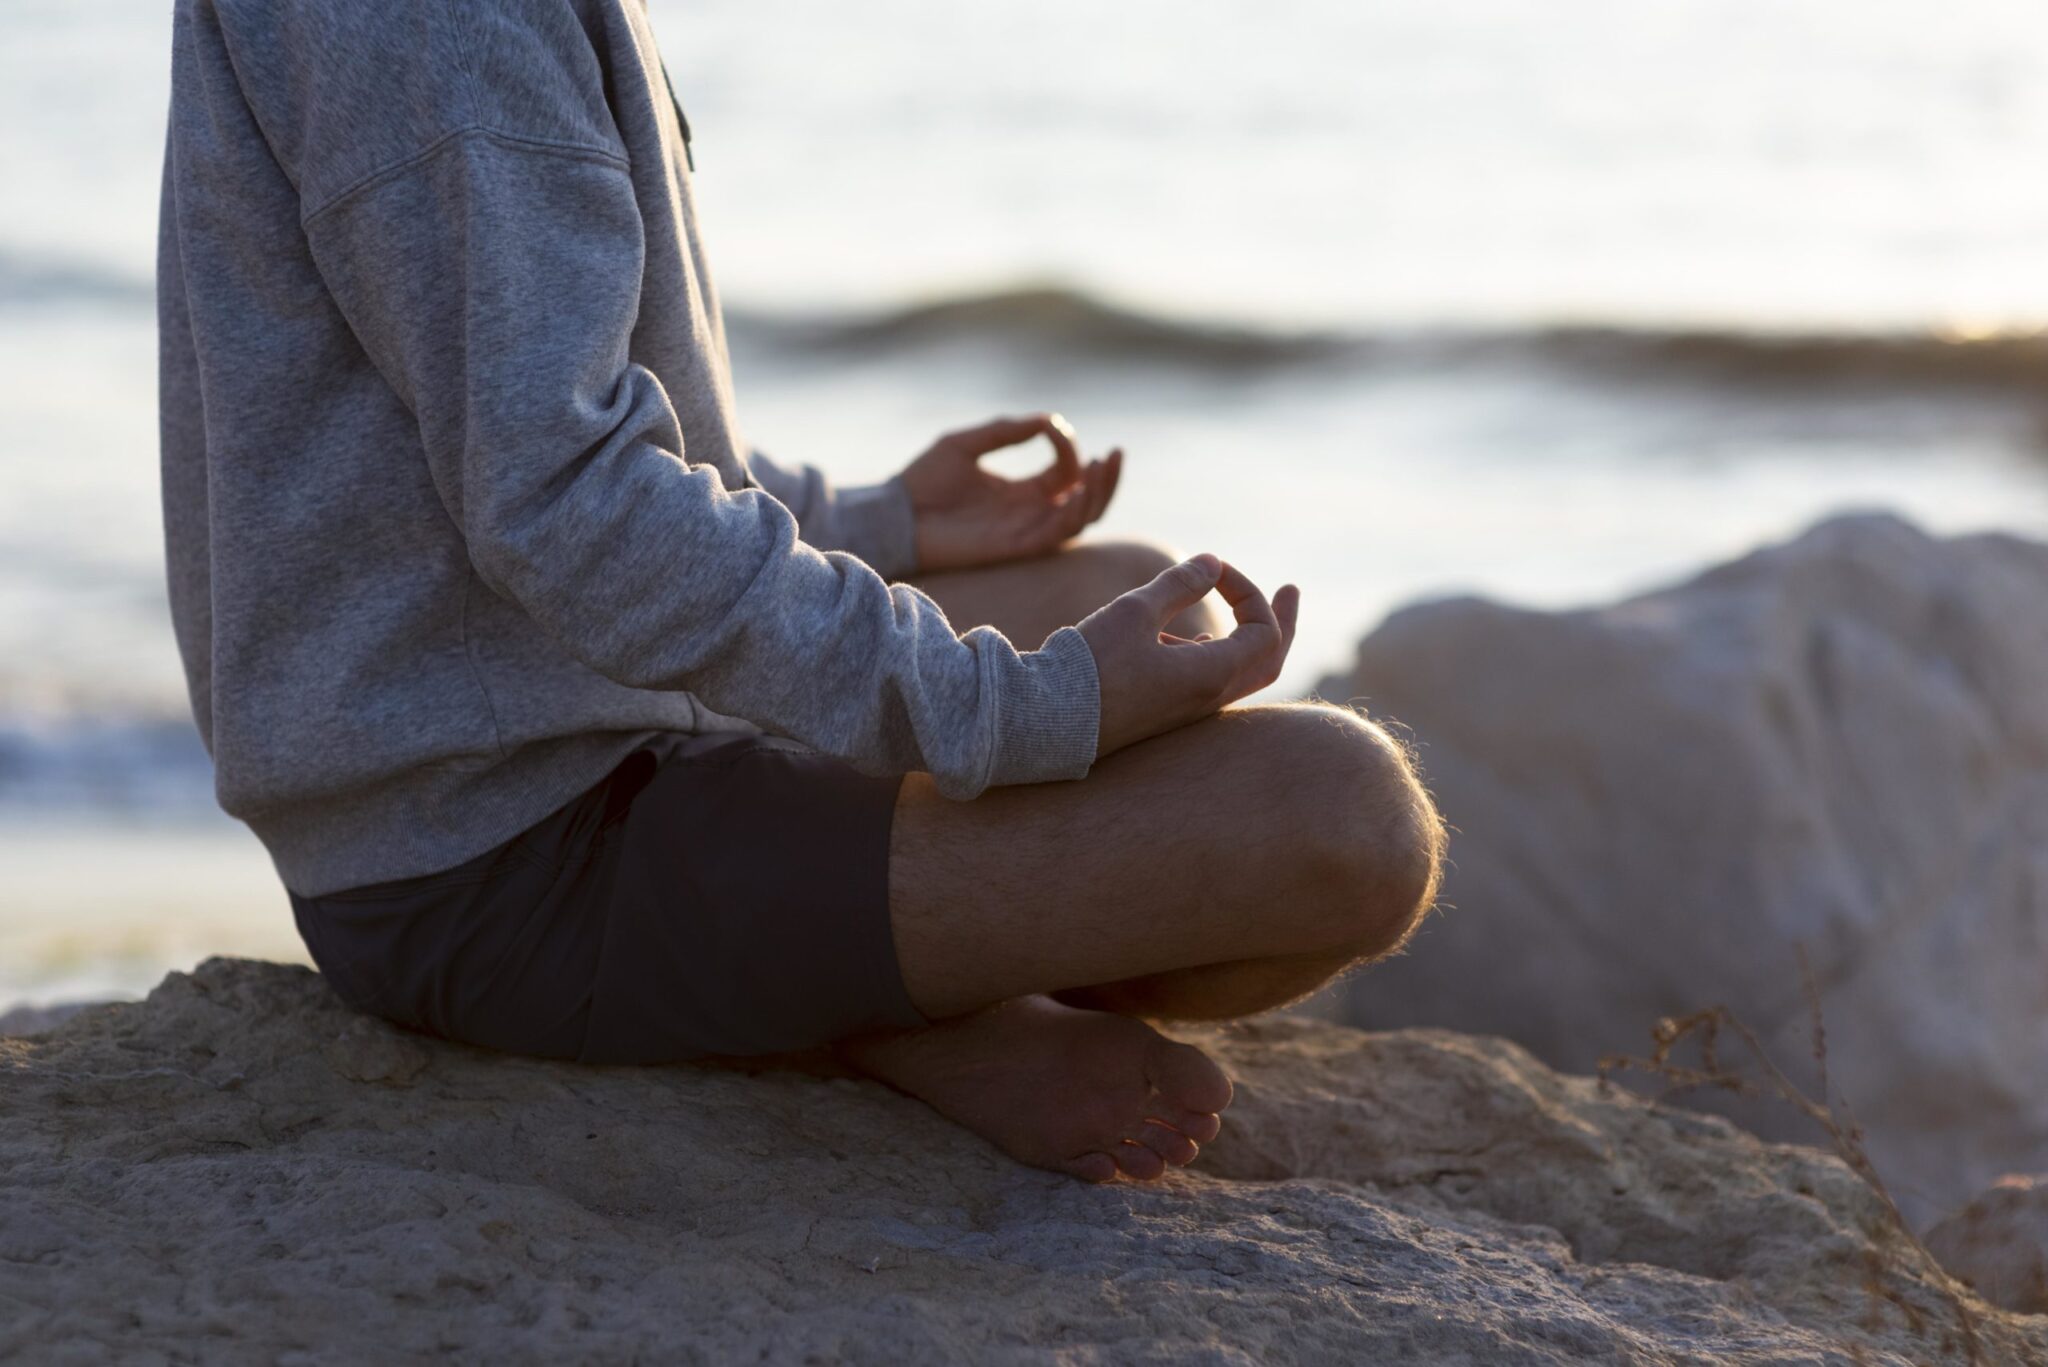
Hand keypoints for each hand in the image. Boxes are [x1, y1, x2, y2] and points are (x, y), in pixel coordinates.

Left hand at [901, 413, 1121, 572]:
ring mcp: (1025, 530)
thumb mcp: (965, 444)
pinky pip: (1059, 533)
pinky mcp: (1017, 545)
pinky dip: (1076, 511)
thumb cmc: (923, 481)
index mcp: (1020, 491)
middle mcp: (1029, 513)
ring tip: (1103, 466)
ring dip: (1099, 493)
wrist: (896, 516)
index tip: (1055, 429)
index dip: (1068, 450)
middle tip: (1118, 452)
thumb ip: (1005, 431)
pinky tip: (1080, 487)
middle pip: (1085, 500)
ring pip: (1081, 518)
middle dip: (1107, 477)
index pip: (1064, 473)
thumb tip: (1048, 420)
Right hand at [1075, 554, 1299, 759]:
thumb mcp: (1135, 611)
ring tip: (1235, 604)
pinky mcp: (1166, 713)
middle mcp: (1209, 698)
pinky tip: (1194, 639)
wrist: (1049, 721)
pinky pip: (1210, 683)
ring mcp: (1189, 710)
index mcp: (1212, 675)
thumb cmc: (1091, 666)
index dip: (1248, 590)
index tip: (1214, 570)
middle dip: (1283, 620)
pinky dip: (1215, 653)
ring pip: (1241, 673)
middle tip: (1291, 591)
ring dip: (1247, 635)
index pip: (1264, 629)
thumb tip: (1212, 563)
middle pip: (1269, 659)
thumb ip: (1178, 584)